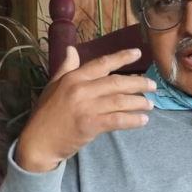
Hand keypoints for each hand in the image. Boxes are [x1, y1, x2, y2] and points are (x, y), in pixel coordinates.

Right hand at [16, 46, 155, 171]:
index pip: (102, 63)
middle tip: (153, 86)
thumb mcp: (53, 86)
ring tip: (150, 104)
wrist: (38, 142)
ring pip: (120, 100)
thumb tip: (71, 49)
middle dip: (138, 83)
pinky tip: (143, 120)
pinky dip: (133, 120)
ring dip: (139, 102)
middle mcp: (81, 89)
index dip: (122, 57)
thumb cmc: (46, 114)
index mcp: (73, 77)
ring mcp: (86, 107)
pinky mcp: (90, 124)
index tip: (138, 53)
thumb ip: (66, 68)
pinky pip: (118, 120)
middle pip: (117, 82)